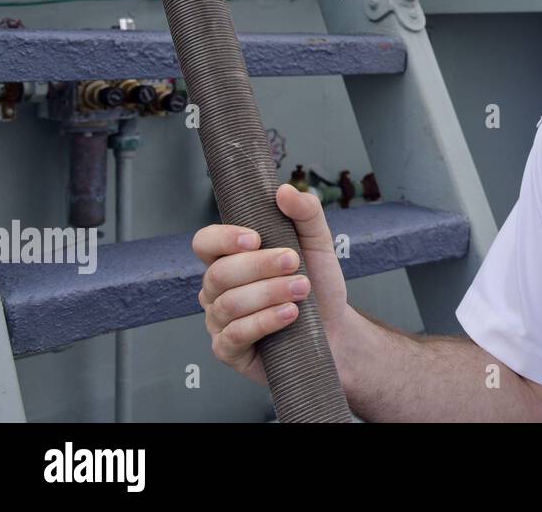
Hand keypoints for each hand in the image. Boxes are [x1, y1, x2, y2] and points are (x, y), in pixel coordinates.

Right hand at [193, 183, 350, 385]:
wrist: (336, 329)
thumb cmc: (319, 285)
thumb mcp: (318, 242)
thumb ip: (305, 213)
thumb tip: (284, 190)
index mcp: (231, 258)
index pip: (205, 242)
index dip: (222, 239)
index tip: (255, 238)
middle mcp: (218, 289)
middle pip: (218, 273)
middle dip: (260, 266)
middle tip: (295, 263)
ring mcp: (220, 321)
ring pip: (227, 304)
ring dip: (269, 293)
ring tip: (302, 290)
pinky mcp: (229, 350)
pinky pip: (233, 335)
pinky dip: (265, 321)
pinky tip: (289, 314)